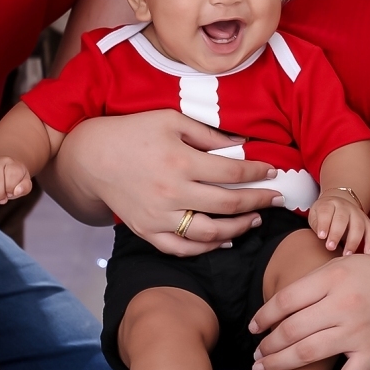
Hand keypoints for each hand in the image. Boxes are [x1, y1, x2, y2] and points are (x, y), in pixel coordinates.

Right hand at [53, 109, 283, 255]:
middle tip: (276, 199)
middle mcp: (173, 193)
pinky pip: (181, 248)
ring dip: (238, 229)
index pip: (231, 173)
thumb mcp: (171, 120)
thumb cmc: (135, 132)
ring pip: (209, 234)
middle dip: (258, 202)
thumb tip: (243, 145)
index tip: (272, 170)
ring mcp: (159, 216)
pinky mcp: (147, 231)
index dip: (257, 173)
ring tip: (255, 220)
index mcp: (181, 162)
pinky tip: (224, 240)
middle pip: (227, 204)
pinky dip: (206, 249)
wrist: (93, 157)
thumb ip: (208, 133)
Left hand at [248, 253, 369, 369]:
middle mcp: (343, 304)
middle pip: (292, 330)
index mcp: (334, 277)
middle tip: (257, 355)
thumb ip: (317, 280)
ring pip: (308, 354)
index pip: (286, 300)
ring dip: (281, 364)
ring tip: (267, 368)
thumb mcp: (347, 263)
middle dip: (268, 346)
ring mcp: (359, 332)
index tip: (254, 327)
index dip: (264, 316)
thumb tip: (282, 304)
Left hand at [308, 193, 369, 254]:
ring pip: (358, 226)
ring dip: (353, 241)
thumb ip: (316, 224)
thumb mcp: (315, 215)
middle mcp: (345, 206)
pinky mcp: (367, 222)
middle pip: (342, 219)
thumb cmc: (324, 215)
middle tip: (330, 247)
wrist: (339, 203)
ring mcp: (357, 213)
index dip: (324, 224)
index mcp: (330, 203)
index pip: (326, 212)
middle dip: (336, 234)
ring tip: (347, 255)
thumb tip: (322, 237)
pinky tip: (367, 253)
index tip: (321, 236)